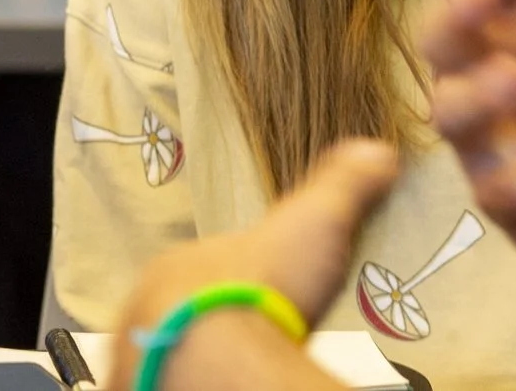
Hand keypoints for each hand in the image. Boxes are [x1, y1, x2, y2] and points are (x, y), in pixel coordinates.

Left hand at [111, 139, 400, 390]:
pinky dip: (186, 381)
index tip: (268, 301)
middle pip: (185, 311)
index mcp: (182, 263)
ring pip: (171, 349)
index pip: (208, 270)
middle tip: (257, 338)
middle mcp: (148, 302)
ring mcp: (138, 348)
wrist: (220, 354)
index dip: (240, 284)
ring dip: (199, 354)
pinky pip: (163, 381)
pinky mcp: (142, 385)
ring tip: (241, 364)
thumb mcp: (316, 223)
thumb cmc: (266, 289)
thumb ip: (344, 185)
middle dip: (216, 323)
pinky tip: (220, 381)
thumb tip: (377, 148)